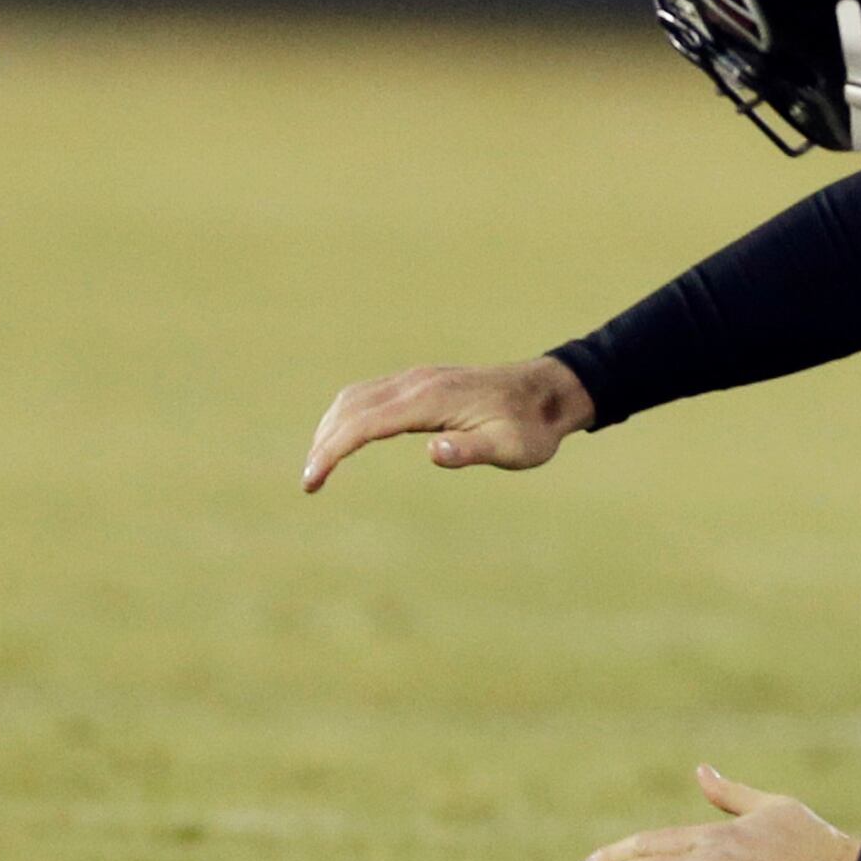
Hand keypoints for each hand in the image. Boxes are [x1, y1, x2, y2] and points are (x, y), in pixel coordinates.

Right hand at [303, 357, 596, 492]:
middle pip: (350, 408)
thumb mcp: (512, 448)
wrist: (551, 391)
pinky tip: (344, 437)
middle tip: (310, 483)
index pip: (364, 424)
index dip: (333, 452)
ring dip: (330, 428)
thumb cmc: (532, 427)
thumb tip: (432, 452)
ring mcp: (418, 377)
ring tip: (319, 465)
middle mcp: (417, 382)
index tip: (312, 481)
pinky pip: (370, 393)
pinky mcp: (421, 380)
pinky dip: (346, 415)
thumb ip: (472, 450)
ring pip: (355, 397)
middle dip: (323, 444)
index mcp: (432, 399)